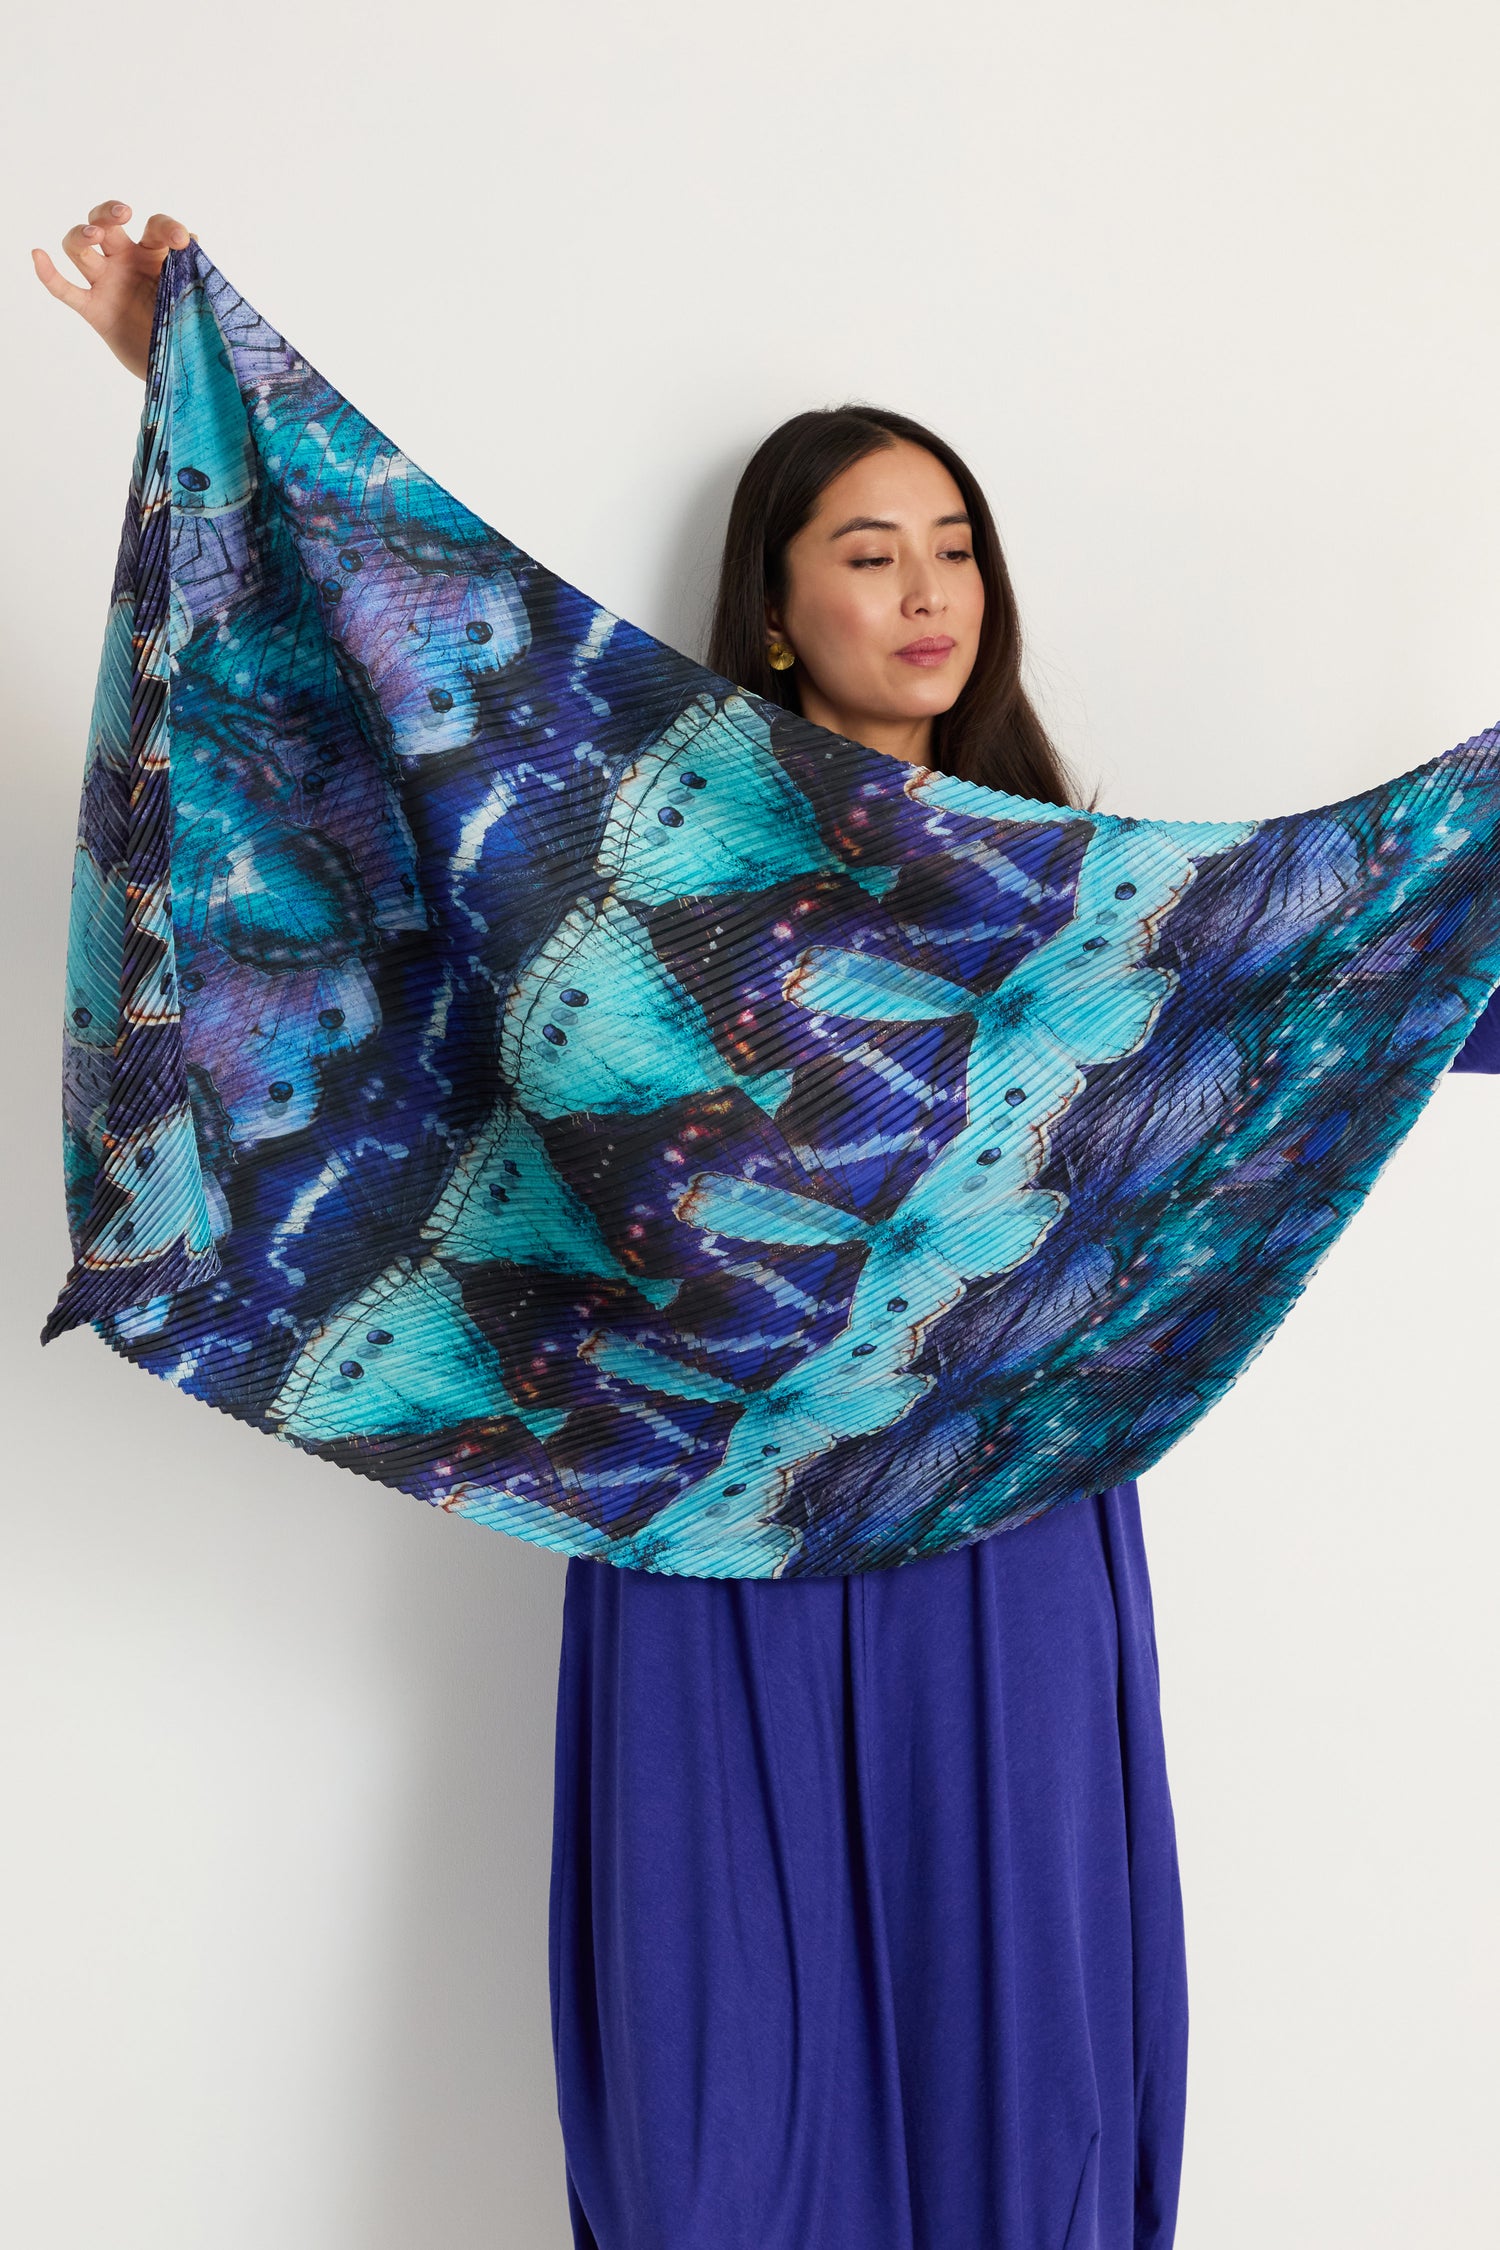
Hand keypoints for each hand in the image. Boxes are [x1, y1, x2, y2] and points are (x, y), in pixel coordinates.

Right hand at [31, 201, 192, 380]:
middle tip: (123, 214)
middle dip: (108, 213)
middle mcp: (125, 262)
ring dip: (80, 236)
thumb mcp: (195, 296)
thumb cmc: (186, 324)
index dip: (166, 227)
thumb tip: (193, 237)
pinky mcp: (93, 309)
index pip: (154, 227)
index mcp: (153, 254)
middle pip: (105, 223)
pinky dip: (48, 274)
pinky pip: (64, 290)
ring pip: (79, 248)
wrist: (176, 365)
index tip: (182, 241)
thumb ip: (193, 270)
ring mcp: (106, 283)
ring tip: (93, 237)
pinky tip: (38, 255)